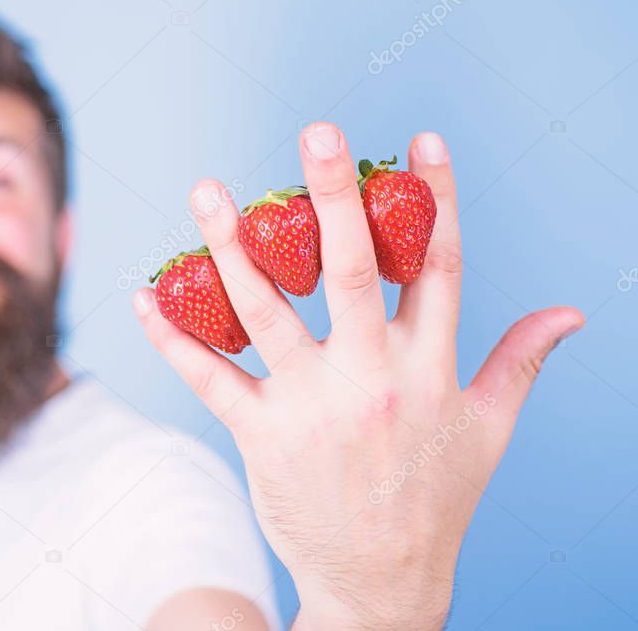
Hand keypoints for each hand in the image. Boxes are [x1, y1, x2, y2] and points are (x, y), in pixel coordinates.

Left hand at [133, 123, 583, 629]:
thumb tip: (571, 312)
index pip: (440, 268)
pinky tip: (143, 295)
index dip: (434, 199)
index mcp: (431, 369)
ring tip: (207, 191)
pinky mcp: (260, 434)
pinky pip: (209, 377)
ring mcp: (312, 406)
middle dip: (333, 198)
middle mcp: (372, 379)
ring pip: (266, 312)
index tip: (422, 140)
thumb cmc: (436, 497)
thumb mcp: (489, 430)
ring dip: (229, 248)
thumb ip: (521, 361)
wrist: (381, 582)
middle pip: (353, 271)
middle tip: (314, 133)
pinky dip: (172, 336)